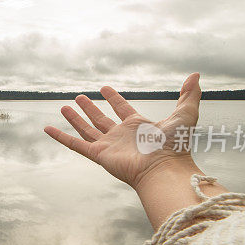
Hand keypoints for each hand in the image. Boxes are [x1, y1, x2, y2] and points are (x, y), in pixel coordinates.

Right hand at [45, 73, 226, 229]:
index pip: (122, 109)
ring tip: (64, 106)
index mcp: (138, 127)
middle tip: (80, 97)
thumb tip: (196, 76)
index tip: (105, 88)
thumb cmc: (177, 145)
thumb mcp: (185, 114)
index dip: (114, 99)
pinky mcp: (98, 155)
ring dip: (75, 119)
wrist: (165, 168)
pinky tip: (49, 128)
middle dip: (91, 109)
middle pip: (101, 120)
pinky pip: (75, 145)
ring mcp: (108, 146)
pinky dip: (61, 137)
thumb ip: (189, 95)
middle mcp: (121, 136)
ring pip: (87, 130)